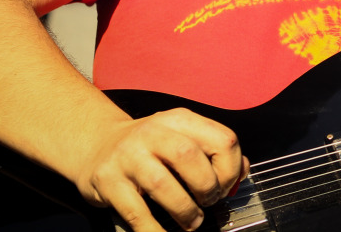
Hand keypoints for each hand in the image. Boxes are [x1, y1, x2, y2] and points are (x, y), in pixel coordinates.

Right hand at [72, 108, 247, 231]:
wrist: (97, 145)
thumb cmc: (149, 147)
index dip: (231, 169)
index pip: (222, 138)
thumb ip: (212, 151)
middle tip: (208, 203)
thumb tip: (242, 172)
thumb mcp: (182, 136)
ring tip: (192, 221)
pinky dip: (153, 230)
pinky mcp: (108, 181)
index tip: (226, 186)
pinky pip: (136, 212)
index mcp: (180, 120)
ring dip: (184, 209)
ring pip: (163, 184)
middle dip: (207, 187)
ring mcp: (128, 156)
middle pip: (190, 157)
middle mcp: (153, 132)